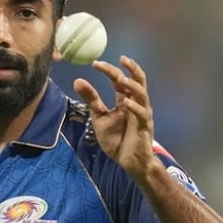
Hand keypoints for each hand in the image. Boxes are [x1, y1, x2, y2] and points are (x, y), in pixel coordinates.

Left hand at [72, 56, 155, 178]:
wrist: (128, 162)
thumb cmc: (116, 140)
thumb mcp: (99, 118)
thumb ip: (91, 100)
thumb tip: (78, 80)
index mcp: (125, 100)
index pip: (120, 80)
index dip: (110, 70)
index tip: (95, 63)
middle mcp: (136, 104)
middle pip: (139, 81)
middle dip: (132, 69)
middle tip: (121, 59)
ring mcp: (142, 114)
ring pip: (142, 95)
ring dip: (132, 86)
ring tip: (120, 79)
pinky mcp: (145, 127)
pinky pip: (142, 114)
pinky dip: (134, 107)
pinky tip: (125, 102)